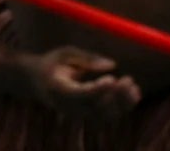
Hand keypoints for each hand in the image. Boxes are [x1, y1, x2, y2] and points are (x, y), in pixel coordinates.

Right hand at [24, 46, 140, 117]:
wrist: (36, 81)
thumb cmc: (53, 63)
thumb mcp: (66, 53)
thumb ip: (88, 58)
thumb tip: (112, 64)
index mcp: (59, 89)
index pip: (80, 95)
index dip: (98, 89)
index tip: (112, 78)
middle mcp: (69, 106)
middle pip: (96, 109)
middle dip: (115, 96)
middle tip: (127, 79)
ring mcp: (78, 113)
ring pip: (105, 116)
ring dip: (122, 102)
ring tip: (131, 83)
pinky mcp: (87, 114)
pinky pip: (108, 115)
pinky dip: (123, 106)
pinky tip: (133, 91)